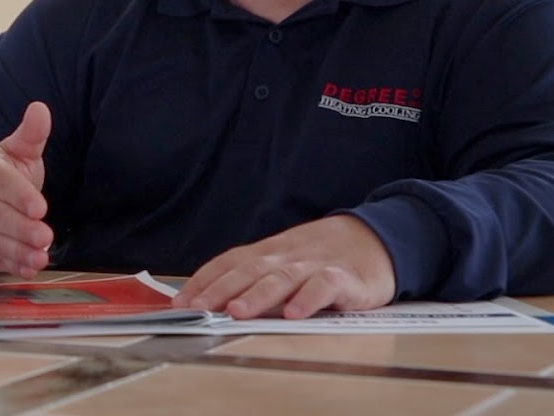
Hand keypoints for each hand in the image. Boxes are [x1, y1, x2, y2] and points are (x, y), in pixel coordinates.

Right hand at [0, 102, 54, 278]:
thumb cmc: (1, 178)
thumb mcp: (14, 152)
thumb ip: (30, 135)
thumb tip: (40, 108)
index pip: (3, 186)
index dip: (21, 197)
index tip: (39, 207)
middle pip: (0, 218)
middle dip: (22, 229)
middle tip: (44, 236)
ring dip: (20, 252)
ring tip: (40, 257)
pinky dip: (13, 266)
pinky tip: (30, 268)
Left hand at [172, 215, 395, 318]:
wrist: (374, 239)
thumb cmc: (319, 258)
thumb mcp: (283, 262)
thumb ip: (253, 279)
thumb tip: (209, 302)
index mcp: (266, 253)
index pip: (228, 263)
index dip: (203, 281)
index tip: (180, 302)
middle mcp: (285, 257)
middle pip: (248, 271)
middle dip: (219, 290)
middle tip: (197, 309)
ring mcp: (313, 265)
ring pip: (281, 278)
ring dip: (257, 295)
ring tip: (236, 312)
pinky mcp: (344, 278)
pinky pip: (324, 287)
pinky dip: (307, 299)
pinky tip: (294, 314)